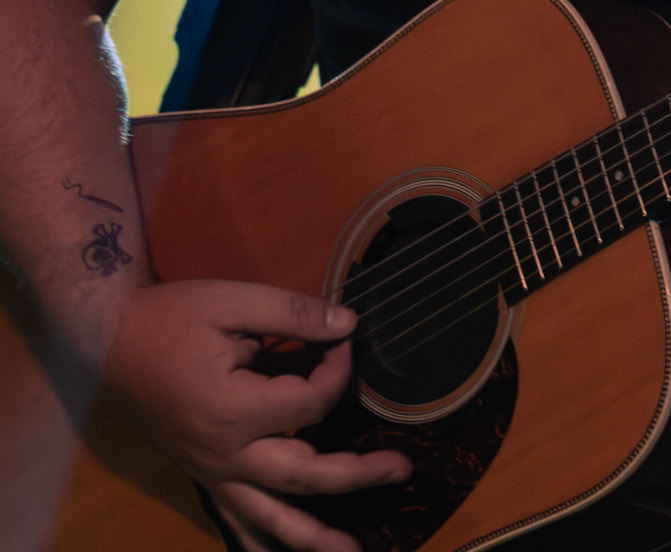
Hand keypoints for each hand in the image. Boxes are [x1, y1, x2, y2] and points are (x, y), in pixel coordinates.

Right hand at [105, 279, 409, 551]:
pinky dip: (260, 542)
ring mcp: (212, 473)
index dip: (338, 370)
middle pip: (304, 473)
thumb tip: (349, 325)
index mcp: (234, 409)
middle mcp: (225, 454)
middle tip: (401, 468)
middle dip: (356, 475)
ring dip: (313, 539)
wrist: (111, 342)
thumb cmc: (173, 318)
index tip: (345, 339)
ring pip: (269, 518)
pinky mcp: (203, 476)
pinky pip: (234, 521)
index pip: (310, 403)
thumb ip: (293, 314)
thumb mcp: (233, 300)